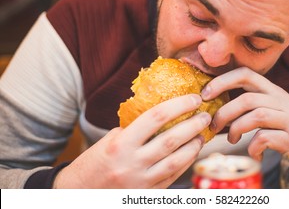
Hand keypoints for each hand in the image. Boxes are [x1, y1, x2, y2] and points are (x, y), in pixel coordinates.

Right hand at [53, 94, 210, 187]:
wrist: (77, 195)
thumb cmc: (93, 164)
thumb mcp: (109, 140)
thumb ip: (134, 130)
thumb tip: (160, 117)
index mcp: (120, 143)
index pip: (156, 117)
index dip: (178, 105)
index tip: (193, 99)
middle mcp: (132, 162)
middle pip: (171, 139)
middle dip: (193, 125)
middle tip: (205, 116)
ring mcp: (140, 181)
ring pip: (176, 160)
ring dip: (193, 146)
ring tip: (202, 134)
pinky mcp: (146, 195)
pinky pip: (172, 176)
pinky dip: (185, 163)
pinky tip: (192, 153)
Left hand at [201, 67, 288, 159]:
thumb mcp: (278, 107)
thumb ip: (256, 103)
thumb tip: (222, 109)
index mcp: (275, 91)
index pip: (247, 74)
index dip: (223, 80)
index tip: (206, 93)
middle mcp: (282, 101)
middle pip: (247, 98)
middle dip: (224, 111)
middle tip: (213, 125)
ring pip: (256, 115)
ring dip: (236, 129)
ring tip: (231, 140)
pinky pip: (266, 138)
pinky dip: (253, 147)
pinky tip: (253, 153)